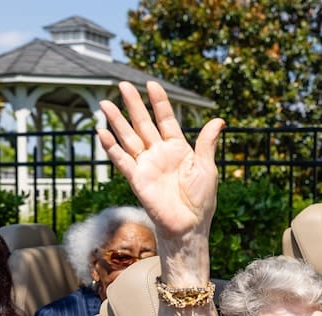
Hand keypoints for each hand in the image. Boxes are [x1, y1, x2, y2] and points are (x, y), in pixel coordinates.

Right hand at [97, 81, 224, 242]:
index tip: (151, 84)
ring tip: (105, 103)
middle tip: (122, 84)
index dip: (159, 102)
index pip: (166, 119)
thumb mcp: (207, 167)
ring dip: (116, 121)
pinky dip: (111, 147)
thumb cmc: (201, 200)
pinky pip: (122, 160)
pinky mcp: (137, 179)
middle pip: (143, 124)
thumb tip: (219, 120)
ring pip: (128, 137)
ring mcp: (146, 165)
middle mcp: (159, 154)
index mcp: (178, 149)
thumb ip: (207, 142)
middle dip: (133, 104)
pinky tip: (102, 132)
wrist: (189, 225)